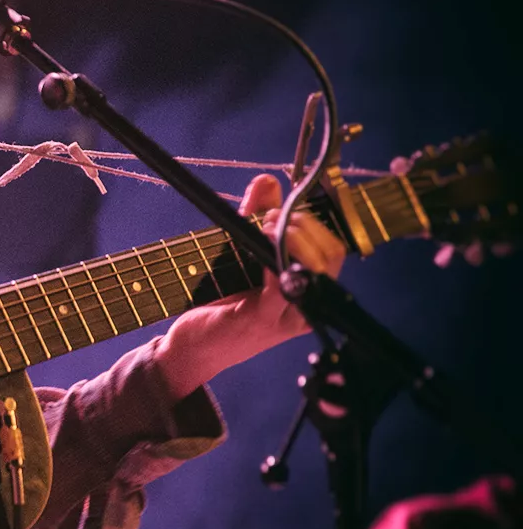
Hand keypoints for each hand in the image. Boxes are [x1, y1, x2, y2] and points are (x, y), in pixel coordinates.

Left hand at [156, 174, 347, 398]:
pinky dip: (275, 256)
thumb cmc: (220, 301)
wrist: (194, 347)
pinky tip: (261, 244)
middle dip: (305, 225)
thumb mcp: (239, 252)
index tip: (285, 208)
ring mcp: (288, 315)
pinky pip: (282, 284)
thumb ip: (255, 216)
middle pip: (332, 255)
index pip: (333, 250)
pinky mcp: (263, 319)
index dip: (314, 222)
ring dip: (292, 237)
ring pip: (316, 268)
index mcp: (307, 290)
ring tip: (266, 227)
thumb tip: (269, 181)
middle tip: (272, 217)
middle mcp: (306, 305)